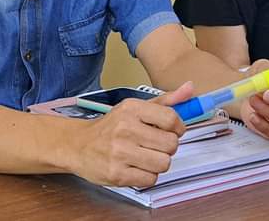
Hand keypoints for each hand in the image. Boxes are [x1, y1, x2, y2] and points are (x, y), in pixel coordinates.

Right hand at [69, 83, 190, 186]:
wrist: (78, 145)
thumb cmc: (111, 126)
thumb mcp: (135, 108)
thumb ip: (165, 100)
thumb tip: (190, 88)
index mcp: (132, 109)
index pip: (171, 119)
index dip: (178, 128)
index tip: (172, 131)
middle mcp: (125, 129)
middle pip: (171, 144)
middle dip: (167, 147)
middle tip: (155, 145)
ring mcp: (120, 153)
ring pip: (163, 163)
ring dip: (158, 163)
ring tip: (145, 157)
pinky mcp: (116, 174)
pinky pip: (150, 180)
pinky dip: (147, 176)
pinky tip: (136, 167)